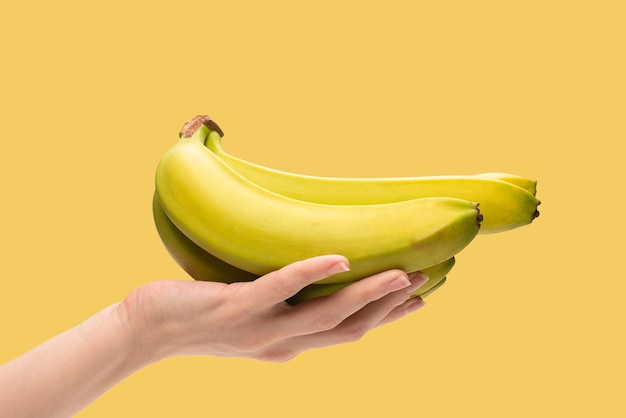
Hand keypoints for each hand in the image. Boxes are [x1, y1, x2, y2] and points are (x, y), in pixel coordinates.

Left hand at [119, 255, 427, 362]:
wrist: (145, 330)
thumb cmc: (196, 316)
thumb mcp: (248, 319)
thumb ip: (279, 313)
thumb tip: (305, 294)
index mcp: (286, 345)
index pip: (348, 333)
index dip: (386, 320)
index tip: (419, 300)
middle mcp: (279, 343)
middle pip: (347, 329)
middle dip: (388, 308)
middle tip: (425, 280)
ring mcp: (259, 328)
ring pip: (324, 315)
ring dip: (366, 294)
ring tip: (399, 273)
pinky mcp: (235, 306)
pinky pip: (279, 289)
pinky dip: (310, 273)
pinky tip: (338, 257)